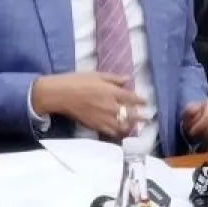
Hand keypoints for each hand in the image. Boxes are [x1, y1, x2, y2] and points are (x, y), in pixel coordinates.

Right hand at [31, 72, 146, 139]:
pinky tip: (120, 131)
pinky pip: (111, 132)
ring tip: (134, 126)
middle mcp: (110, 106)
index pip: (132, 98)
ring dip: (130, 126)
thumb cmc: (77, 81)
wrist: (60, 95)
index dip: (140, 101)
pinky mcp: (95, 125)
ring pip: (122, 126)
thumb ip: (114, 78)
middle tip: (147, 118)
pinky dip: (117, 132)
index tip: (145, 102)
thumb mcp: (97, 75)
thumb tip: (128, 79)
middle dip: (140, 117)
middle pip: (131, 114)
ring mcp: (103, 118)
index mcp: (112, 91)